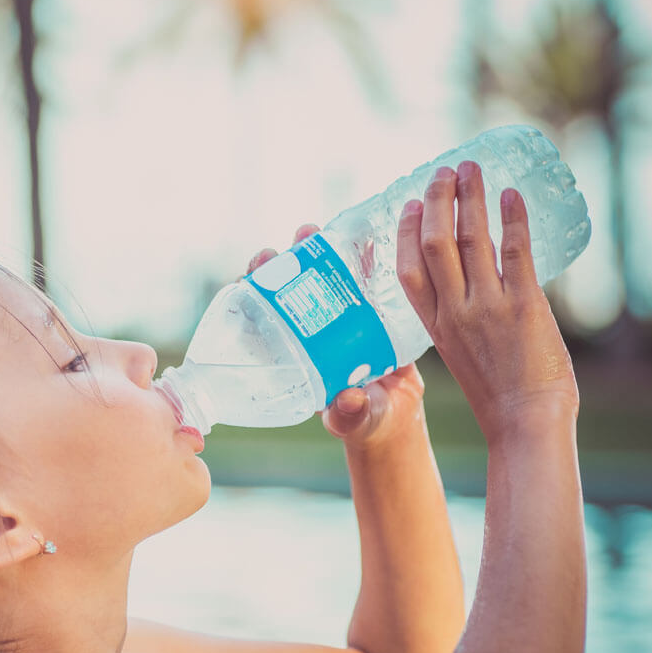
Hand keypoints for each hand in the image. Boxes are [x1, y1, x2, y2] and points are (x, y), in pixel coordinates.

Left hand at [248, 225, 427, 447]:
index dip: (255, 293)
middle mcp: (312, 331)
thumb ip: (350, 414)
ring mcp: (339, 317)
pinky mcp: (369, 309)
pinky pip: (362, 277)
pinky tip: (363, 234)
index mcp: (295, 354)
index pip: (266, 318)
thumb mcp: (356, 419)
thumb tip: (347, 401)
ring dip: (316, 250)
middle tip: (286, 245)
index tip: (251, 273)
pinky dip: (361, 255)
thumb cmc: (367, 421)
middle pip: (290, 289)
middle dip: (284, 262)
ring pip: (322, 276)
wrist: (399, 413)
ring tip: (312, 230)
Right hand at [396, 161, 577, 442]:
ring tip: (472, 169)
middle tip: (443, 172)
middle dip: (437, 200)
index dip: (406, 232)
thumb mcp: (459, 354)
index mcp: (433, 325)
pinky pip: (515, 252)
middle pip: (434, 243)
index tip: (409, 205)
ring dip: (470, 197)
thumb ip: (455, 320)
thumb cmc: (496, 394)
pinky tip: (511, 195)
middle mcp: (454, 311)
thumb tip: (464, 287)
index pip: (408, 269)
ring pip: (471, 239)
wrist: (525, 420)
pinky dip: (513, 219)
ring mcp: (487, 307)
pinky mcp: (524, 305)